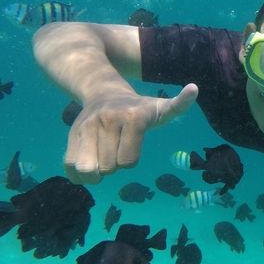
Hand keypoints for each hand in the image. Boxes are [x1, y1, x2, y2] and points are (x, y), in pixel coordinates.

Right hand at [64, 83, 197, 183]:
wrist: (103, 91)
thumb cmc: (138, 107)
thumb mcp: (160, 106)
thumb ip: (179, 104)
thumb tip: (194, 88)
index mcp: (133, 117)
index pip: (128, 161)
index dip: (130, 160)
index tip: (131, 144)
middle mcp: (107, 119)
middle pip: (108, 167)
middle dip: (113, 166)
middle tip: (116, 149)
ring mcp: (86, 126)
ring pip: (87, 169)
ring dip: (95, 173)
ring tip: (101, 158)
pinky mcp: (71, 134)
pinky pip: (69, 167)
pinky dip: (78, 174)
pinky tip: (88, 163)